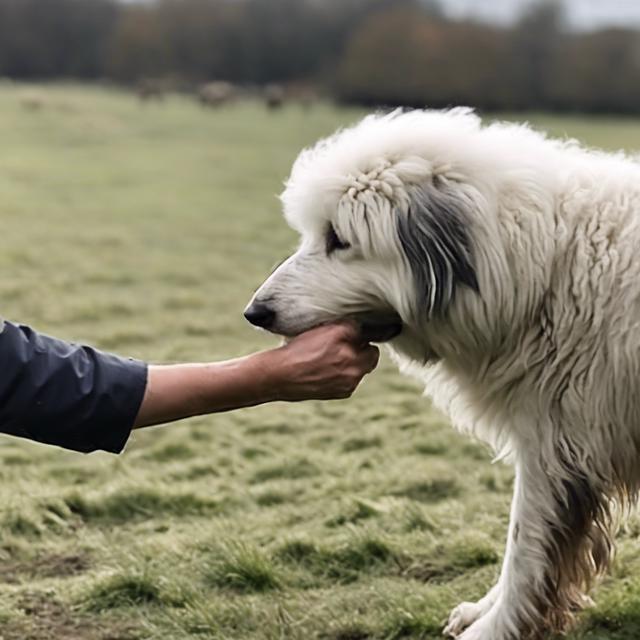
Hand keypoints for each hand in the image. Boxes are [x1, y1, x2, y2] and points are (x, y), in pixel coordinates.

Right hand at [261, 323, 379, 401]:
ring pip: (364, 366)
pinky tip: (329, 374)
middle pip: (371, 351)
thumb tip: (356, 329)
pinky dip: (346, 377)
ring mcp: (350, 374)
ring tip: (333, 363)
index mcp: (341, 333)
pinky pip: (354, 380)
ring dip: (355, 364)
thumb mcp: (316, 328)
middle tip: (347, 349)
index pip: (360, 329)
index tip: (347, 336)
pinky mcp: (346, 390)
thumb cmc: (295, 349)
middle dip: (362, 349)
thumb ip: (340, 327)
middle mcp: (350, 353)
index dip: (354, 333)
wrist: (280, 375)